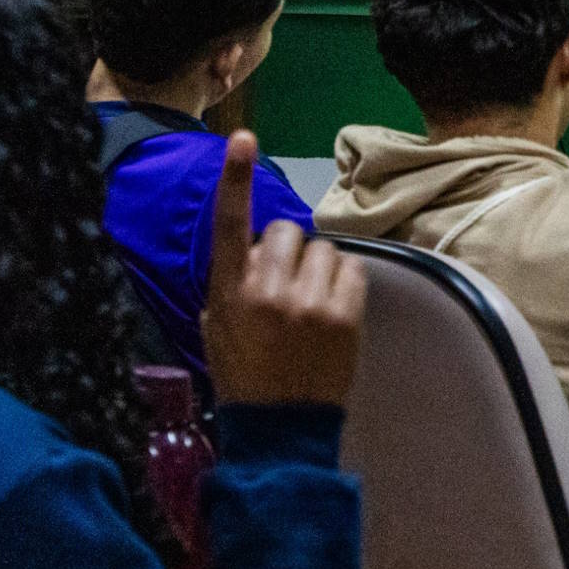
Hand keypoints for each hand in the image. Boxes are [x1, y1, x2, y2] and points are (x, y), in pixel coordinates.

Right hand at [203, 131, 366, 407]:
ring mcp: (309, 303)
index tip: (242, 140)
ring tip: (310, 306)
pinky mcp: (345, 315)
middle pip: (284, 231)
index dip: (235, 179)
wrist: (281, 428)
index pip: (229, 225)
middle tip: (286, 287)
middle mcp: (266, 291)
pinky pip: (352, 268)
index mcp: (227, 294)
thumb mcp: (217, 331)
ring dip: (318, 269)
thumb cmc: (245, 377)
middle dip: (286, 251)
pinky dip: (344, 282)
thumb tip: (250, 253)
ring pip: (322, 249)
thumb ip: (229, 286)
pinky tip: (332, 310)